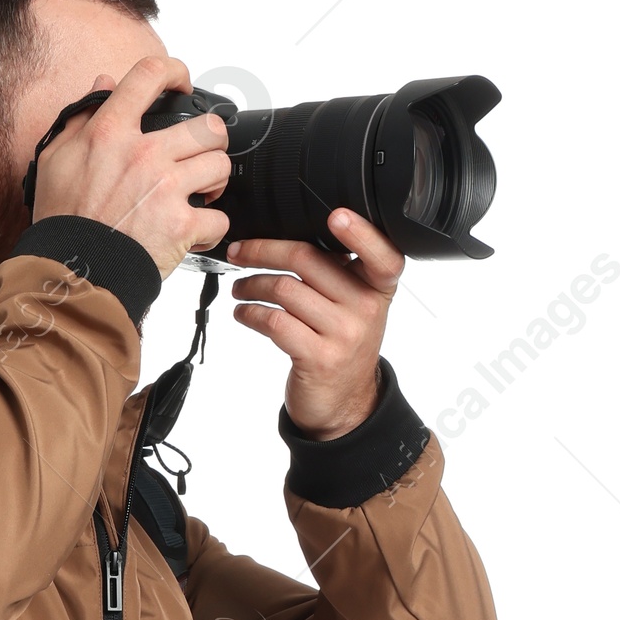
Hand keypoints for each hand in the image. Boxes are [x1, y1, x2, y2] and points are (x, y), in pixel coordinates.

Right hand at [33, 55, 228, 280]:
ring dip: (215, 181)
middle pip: (207, 127)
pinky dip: (213, 228)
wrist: (72, 273)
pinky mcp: (181, 226)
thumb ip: (82, 117)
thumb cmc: (63, 221)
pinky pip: (219, 218)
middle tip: (200, 154)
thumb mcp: (56, 159)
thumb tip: (104, 84)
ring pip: (219, 166)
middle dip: (211, 140)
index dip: (173, 71)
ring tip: (203, 193)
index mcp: (111, 132)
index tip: (180, 84)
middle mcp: (144, 155)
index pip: (149, 75)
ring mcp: (166, 190)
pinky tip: (197, 231)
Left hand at [225, 209, 402, 435]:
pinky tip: (243, 313)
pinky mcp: (318, 358)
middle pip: (308, 260)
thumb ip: (339, 273)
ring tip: (239, 288)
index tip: (336, 216)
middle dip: (263, 250)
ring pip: (284, 289)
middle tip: (239, 252)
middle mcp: (366, 308)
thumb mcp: (355, 306)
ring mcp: (343, 335)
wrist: (344, 404)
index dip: (361, 233)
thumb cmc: (342, 346)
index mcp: (378, 288)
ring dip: (251, 285)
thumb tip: (287, 237)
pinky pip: (274, 322)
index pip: (380, 254)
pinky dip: (250, 314)